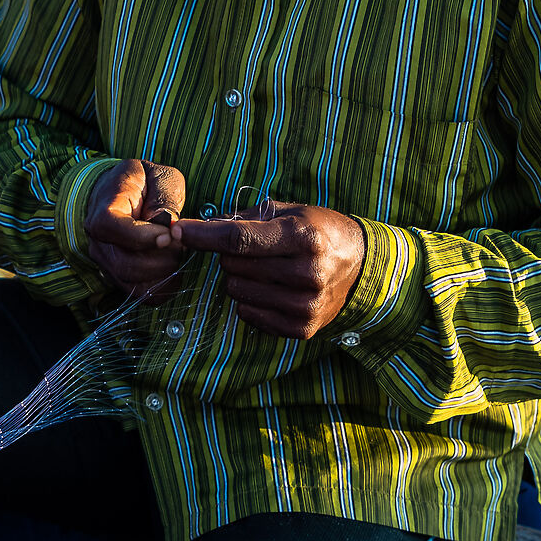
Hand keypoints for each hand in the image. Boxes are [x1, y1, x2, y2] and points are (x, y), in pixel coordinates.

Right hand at [82, 159, 190, 293]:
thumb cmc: (145, 182)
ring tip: (177, 252)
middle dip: (162, 259)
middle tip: (181, 243)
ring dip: (164, 273)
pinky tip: (175, 269)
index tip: (168, 235)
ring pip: (133, 283)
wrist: (126, 193)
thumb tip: (166, 223)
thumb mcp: (159, 177)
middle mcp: (98, 240)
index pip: (110, 227)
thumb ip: (164, 197)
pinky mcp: (120, 278)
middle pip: (124, 264)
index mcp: (102, 209)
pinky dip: (164, 287)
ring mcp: (106, 262)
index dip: (140, 236)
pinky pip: (142, 294)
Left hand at [171, 202, 367, 340]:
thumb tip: (199, 227)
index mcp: (304, 237)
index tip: (178, 231)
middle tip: (253, 250)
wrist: (362, 266)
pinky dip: (251, 300)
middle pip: (233, 266)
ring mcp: (306, 304)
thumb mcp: (290, 212)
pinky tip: (272, 289)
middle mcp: (308, 273)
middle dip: (230, 255)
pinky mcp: (303, 328)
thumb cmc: (319, 231)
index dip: (203, 235)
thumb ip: (245, 219)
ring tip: (266, 269)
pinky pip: (248, 314)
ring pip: (237, 291)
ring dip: (240, 278)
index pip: (238, 239)